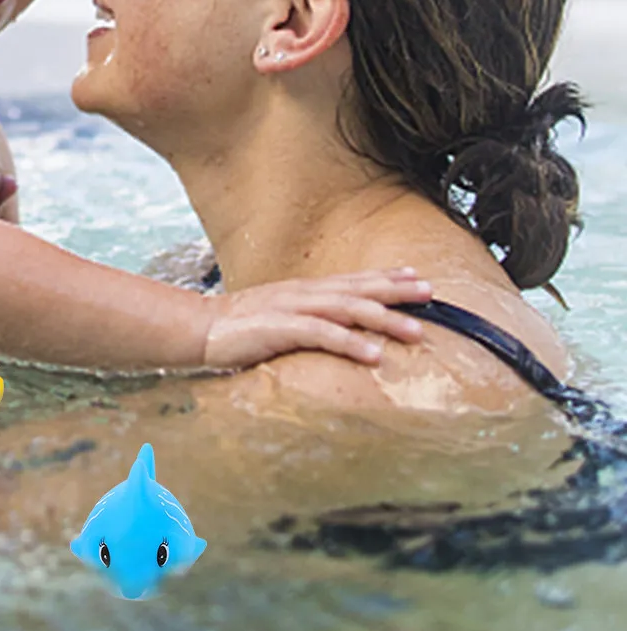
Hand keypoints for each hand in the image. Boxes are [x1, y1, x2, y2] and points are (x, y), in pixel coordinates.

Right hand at [201, 270, 433, 369]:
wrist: (199, 329)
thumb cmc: (239, 328)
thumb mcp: (280, 318)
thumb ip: (309, 321)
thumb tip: (336, 330)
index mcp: (304, 291)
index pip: (352, 279)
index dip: (386, 276)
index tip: (417, 276)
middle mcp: (303, 293)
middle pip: (358, 288)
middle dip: (396, 290)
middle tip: (431, 292)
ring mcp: (292, 308)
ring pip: (347, 308)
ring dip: (384, 318)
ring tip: (416, 330)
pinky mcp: (280, 328)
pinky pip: (322, 334)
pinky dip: (350, 342)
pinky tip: (374, 354)